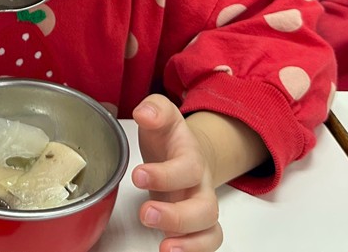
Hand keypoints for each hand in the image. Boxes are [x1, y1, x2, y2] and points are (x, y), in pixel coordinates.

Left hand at [132, 95, 221, 251]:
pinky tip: (169, 251)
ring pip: (209, 228)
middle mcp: (201, 184)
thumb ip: (154, 109)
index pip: (187, 167)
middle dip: (176, 215)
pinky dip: (194, 251)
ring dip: (188, 242)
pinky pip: (208, 242)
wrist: (185, 151)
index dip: (164, 174)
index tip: (138, 175)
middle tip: (146, 213)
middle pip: (203, 206)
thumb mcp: (161, 116)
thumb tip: (144, 113)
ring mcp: (200, 206)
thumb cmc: (169, 138)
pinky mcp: (197, 225)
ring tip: (164, 246)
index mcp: (191, 156)